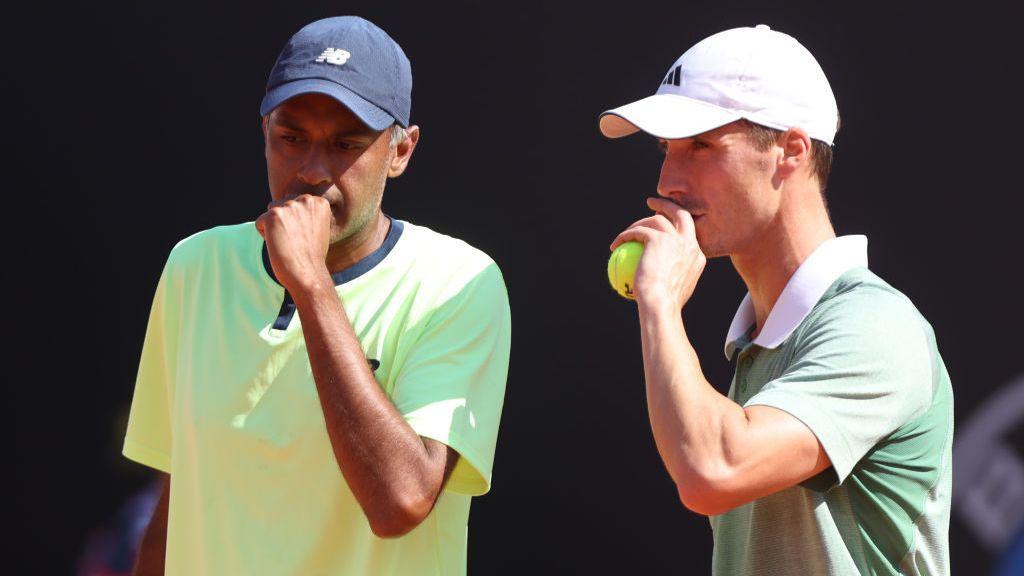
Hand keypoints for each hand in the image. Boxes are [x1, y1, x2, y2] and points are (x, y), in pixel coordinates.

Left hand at [255, 194, 332, 292]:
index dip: (297, 223)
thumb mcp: (317, 228)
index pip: (296, 204)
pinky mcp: (273, 214)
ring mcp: (290, 206)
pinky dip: (265, 236)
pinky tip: (280, 245)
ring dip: (275, 228)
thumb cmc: (311, 256)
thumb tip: (287, 210)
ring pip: (271, 213)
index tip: (306, 237)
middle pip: (282, 205)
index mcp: (319, 202)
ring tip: (289, 242)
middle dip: (285, 223)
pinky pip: (260, 223)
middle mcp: (306, 200)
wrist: (308, 273)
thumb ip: (305, 214)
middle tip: (297, 242)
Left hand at [610, 197, 705, 311]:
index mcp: (697, 256)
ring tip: (627, 230)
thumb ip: (671, 280)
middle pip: (681, 214)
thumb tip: (659, 279)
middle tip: (652, 204)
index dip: (675, 226)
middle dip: (667, 205)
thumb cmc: (663, 307)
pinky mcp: (658, 239)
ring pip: (655, 220)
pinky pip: (637, 232)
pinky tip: (615, 245)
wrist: (661, 305)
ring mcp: (675, 240)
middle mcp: (690, 245)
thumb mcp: (673, 294)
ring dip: (639, 223)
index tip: (663, 224)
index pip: (687, 235)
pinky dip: (625, 236)